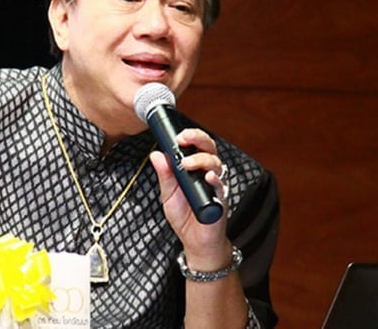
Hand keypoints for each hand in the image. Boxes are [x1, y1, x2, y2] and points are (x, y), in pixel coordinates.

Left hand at [149, 128, 231, 266]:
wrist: (195, 241)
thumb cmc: (184, 217)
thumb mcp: (168, 194)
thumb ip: (165, 175)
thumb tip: (156, 155)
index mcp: (195, 169)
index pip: (197, 146)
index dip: (190, 137)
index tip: (178, 136)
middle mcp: (207, 174)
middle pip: (210, 148)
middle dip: (198, 139)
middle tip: (184, 139)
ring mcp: (215, 186)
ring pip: (216, 164)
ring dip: (202, 160)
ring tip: (187, 164)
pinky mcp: (221, 200)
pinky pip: (221, 187)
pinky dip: (215, 181)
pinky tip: (208, 177)